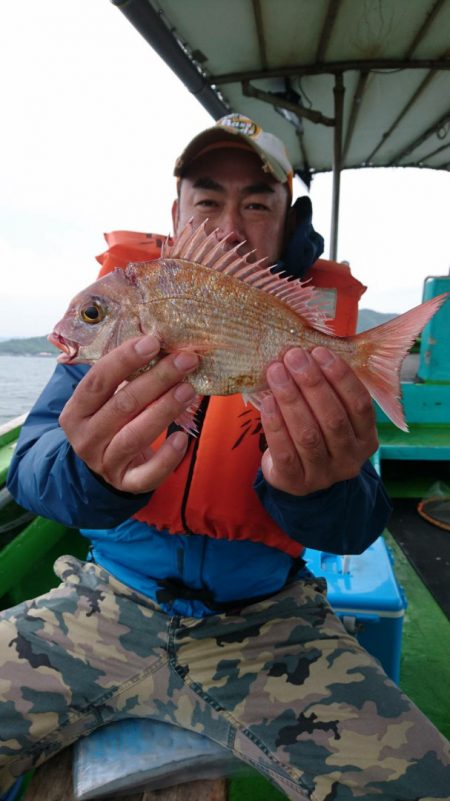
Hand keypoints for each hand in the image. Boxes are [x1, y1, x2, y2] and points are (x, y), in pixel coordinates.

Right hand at [59, 335, 198, 493]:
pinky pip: (148, 474)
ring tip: (189, 390)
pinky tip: (183, 438)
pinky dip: (167, 457)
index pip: (98, 381)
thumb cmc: (111, 420)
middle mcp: (86, 438)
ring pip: (135, 436)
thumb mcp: (106, 399)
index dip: (125, 360)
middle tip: (185, 360)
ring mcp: (105, 462)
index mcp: (76, 411)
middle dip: (157, 379)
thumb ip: (124, 376)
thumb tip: (163, 343)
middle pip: (122, 405)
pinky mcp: (126, 483)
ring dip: (165, 410)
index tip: (153, 341)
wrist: (103, 468)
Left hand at [260, 346, 378, 495]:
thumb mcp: (334, 416)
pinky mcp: (296, 483)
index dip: (341, 376)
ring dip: (290, 398)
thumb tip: (307, 350)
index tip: (320, 351)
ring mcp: (324, 474)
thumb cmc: (318, 434)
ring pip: (307, 434)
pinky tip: (267, 401)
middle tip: (293, 356)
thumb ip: (330, 389)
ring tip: (276, 372)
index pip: (360, 404)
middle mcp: (350, 459)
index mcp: (366, 438)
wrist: (299, 479)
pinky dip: (275, 424)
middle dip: (312, 382)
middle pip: (333, 418)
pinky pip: (285, 451)